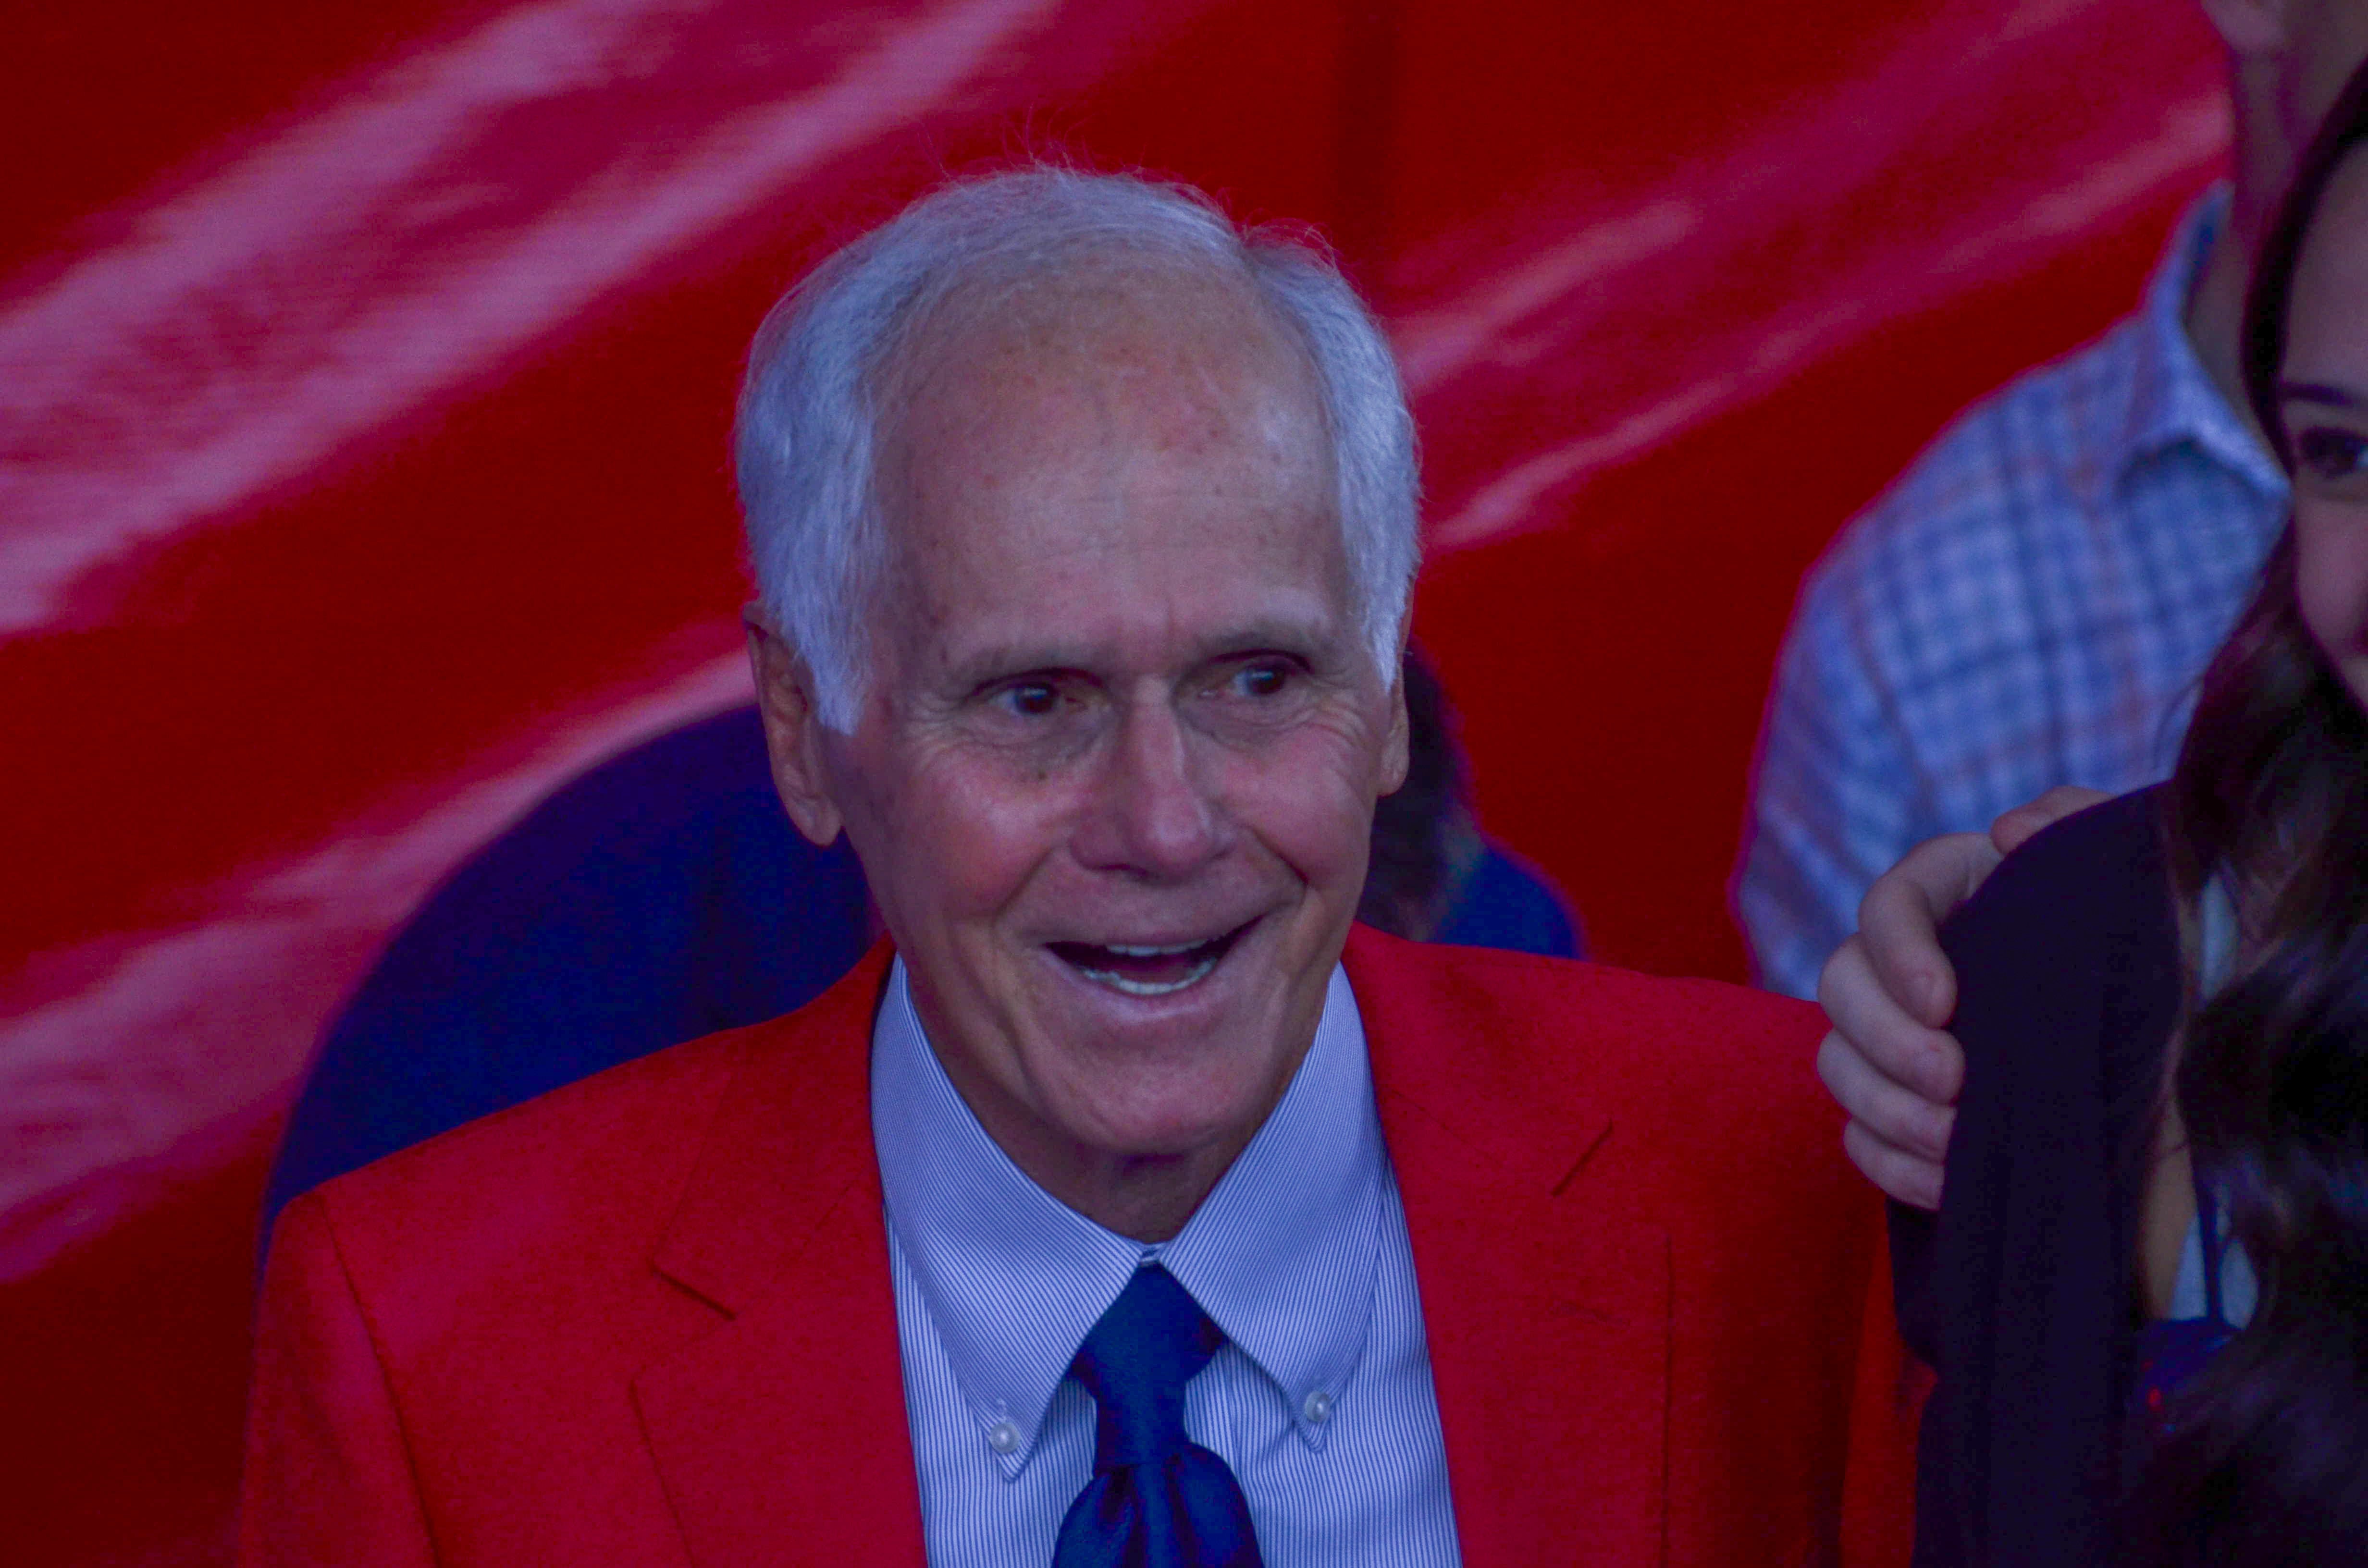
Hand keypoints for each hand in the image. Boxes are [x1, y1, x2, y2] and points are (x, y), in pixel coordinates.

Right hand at [1814, 786, 2109, 1207]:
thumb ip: (2078, 823)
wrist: (2174, 1039)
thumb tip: (2007, 831)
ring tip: (1955, 1140)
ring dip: (1886, 1106)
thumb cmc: (2145, 939)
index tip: (1945, 1003)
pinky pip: (1858, 1136)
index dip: (1897, 954)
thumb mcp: (2126, 870)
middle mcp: (1902, 962)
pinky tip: (1947, 1182)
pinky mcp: (1900, 1106)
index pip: (1885, 904)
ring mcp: (1892, 1037)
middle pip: (1839, 985)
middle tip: (1953, 1080)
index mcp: (1946, 890)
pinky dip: (1892, 1162)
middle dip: (1886, 1040)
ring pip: (1837, 1063)